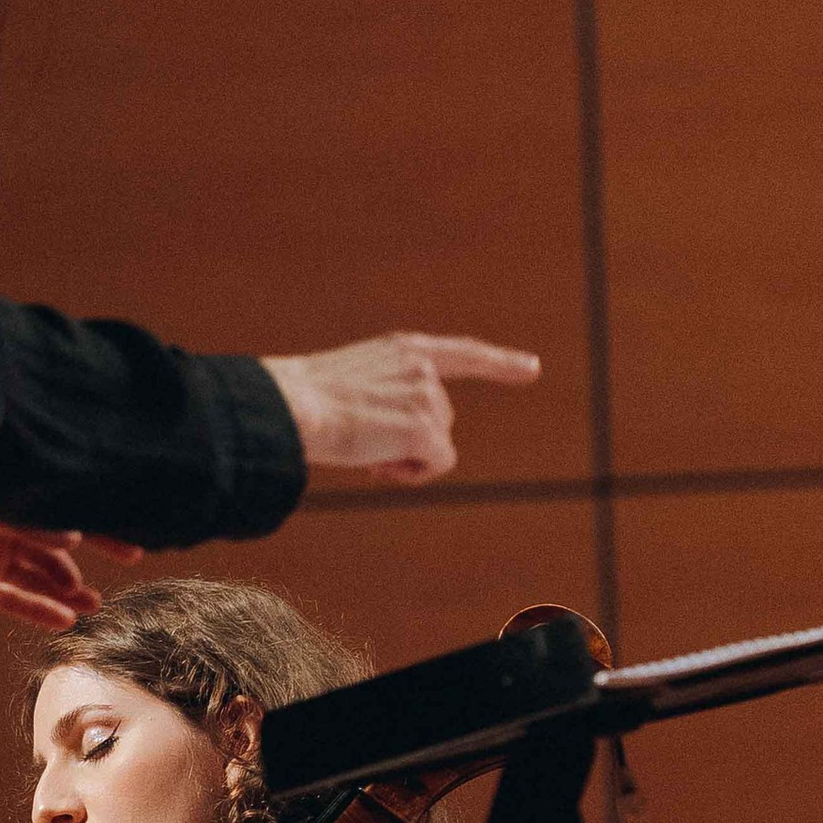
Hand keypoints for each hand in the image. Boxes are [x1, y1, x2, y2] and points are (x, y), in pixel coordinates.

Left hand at [0, 492, 113, 627]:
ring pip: (35, 574)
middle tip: (120, 580)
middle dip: (85, 562)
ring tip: (91, 608)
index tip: (130, 539)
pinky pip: (9, 599)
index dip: (96, 525)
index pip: (57, 510)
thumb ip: (16, 521)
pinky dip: (34, 609)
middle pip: (52, 544)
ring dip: (63, 590)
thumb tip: (74, 536)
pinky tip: (61, 621)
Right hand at [264, 333, 538, 483]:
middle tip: (367, 446)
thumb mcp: (351, 383)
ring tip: (366, 451)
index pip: (462, 352)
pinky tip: (381, 464)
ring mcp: (425, 395)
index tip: (531, 369)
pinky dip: (414, 473)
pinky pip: (439, 463)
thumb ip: (387, 395)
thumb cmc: (303, 403)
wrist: (291, 408)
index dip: (499, 363)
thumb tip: (411, 440)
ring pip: (439, 444)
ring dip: (407, 458)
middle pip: (442, 419)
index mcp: (403, 349)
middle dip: (412, 440)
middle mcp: (421, 366)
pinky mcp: (423, 427)